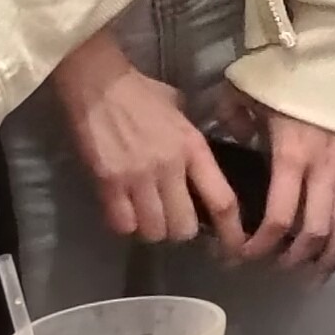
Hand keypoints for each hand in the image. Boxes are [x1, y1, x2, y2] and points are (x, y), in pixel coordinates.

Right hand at [49, 33, 244, 251]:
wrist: (99, 85)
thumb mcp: (181, 111)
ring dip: (153, 229)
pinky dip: (125, 224)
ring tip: (148, 215)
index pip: (222, 200)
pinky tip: (125, 210)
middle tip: (174, 220)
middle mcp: (170, 167)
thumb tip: (201, 165)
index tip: (234, 248)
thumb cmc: (142, 94)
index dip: (231, 232)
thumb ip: (192, 141)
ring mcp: (137, 178)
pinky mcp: (107, 183)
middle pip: (184, 227)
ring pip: (154, 231)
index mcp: (194, 148)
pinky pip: (122, 224)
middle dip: (182, 231)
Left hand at [237, 103, 334, 273]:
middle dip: (296, 257)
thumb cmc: (293, 67)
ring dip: (332, 254)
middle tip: (279, 267)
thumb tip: (229, 138)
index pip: (278, 217)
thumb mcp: (249, 88)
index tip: (243, 255)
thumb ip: (233, 116)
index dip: (261, 245)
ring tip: (318, 273)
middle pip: (315, 229)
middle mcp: (326, 167)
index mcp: (292, 155)